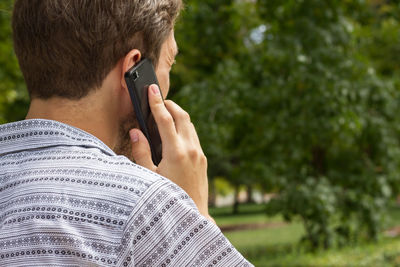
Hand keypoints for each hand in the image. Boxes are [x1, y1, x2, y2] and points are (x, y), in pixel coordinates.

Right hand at [129, 84, 210, 219]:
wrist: (193, 215)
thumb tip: (136, 131)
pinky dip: (184, 128)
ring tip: (165, 114)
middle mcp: (191, 149)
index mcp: (176, 152)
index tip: (152, 89)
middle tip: (158, 100)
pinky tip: (174, 133)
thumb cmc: (168, 198)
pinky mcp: (203, 159)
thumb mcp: (150, 176)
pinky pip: (194, 136)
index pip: (165, 119)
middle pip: (182, 116)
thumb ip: (142, 152)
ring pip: (190, 125)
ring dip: (178, 115)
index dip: (156, 102)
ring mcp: (199, 153)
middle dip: (170, 104)